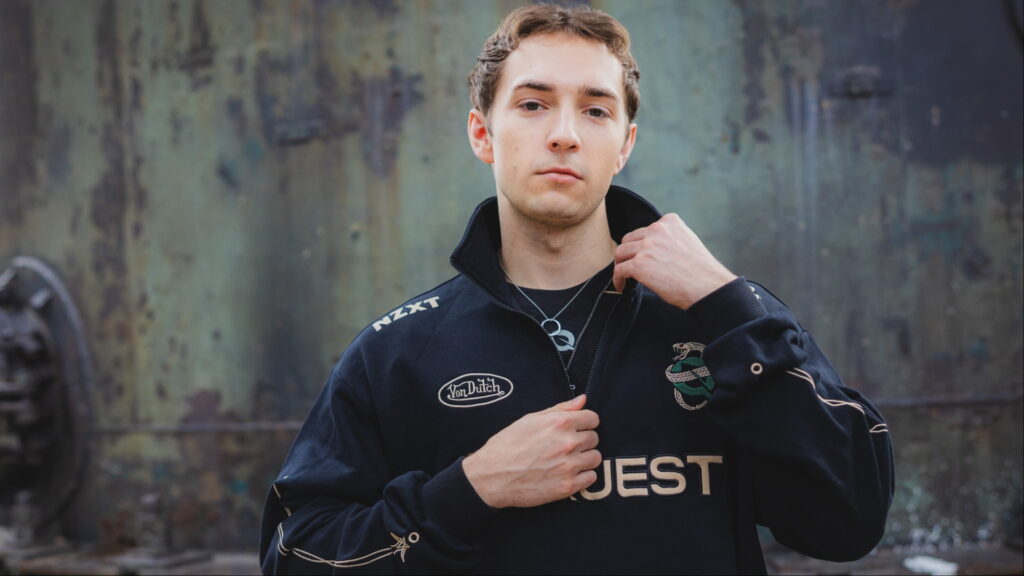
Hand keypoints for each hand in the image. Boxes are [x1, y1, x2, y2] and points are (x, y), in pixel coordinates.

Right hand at [462, 395, 600, 507]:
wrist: (491, 477)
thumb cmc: (507, 446)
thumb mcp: (530, 420)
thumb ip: (560, 409)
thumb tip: (582, 400)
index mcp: (559, 423)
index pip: (592, 418)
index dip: (585, 422)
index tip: (578, 428)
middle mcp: (567, 443)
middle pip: (594, 438)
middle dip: (583, 441)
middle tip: (567, 446)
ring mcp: (569, 466)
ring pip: (595, 458)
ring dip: (585, 458)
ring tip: (568, 460)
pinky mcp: (567, 486)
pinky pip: (591, 478)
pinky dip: (582, 476)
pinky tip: (567, 474)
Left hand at [613, 213, 736, 309]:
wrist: (708, 287)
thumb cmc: (701, 271)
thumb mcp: (688, 242)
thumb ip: (670, 239)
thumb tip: (653, 251)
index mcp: (670, 222)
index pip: (646, 230)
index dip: (642, 245)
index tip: (643, 256)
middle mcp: (657, 230)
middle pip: (629, 239)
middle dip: (629, 253)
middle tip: (630, 267)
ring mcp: (647, 246)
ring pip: (620, 252)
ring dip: (621, 265)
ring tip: (624, 277)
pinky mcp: (639, 264)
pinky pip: (619, 270)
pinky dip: (618, 279)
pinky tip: (622, 287)